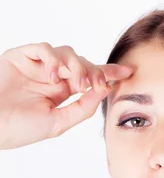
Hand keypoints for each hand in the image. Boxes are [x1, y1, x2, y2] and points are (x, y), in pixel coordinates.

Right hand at [0, 42, 132, 149]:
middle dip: (93, 72)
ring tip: (74, 84)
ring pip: (67, 53)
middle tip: (92, 85)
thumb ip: (82, 107)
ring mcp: (36, 66)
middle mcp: (51, 77)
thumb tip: (104, 91)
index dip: (109, 73)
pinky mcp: (20, 57)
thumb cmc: (20, 129)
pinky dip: (53, 58)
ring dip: (76, 66)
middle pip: (83, 63)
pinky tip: (52, 76)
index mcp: (62, 93)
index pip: (90, 78)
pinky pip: (44, 48)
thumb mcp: (59, 122)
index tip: (129, 72)